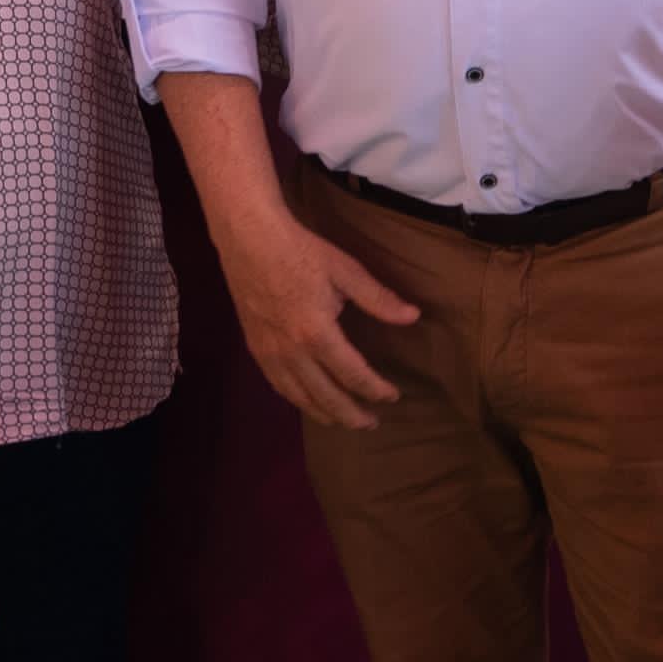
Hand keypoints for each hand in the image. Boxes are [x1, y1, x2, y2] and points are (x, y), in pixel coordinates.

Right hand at [214, 214, 417, 428]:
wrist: (249, 238)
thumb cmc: (300, 250)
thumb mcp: (346, 271)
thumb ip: (378, 299)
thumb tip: (413, 316)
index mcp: (317, 334)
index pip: (353, 375)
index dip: (376, 390)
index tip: (392, 396)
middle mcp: (292, 352)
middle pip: (325, 397)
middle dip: (351, 415)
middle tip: (370, 423)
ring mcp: (269, 353)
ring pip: (299, 397)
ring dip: (323, 414)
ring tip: (342, 421)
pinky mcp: (255, 347)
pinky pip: (278, 386)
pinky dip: (297, 400)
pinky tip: (307, 400)